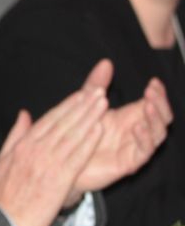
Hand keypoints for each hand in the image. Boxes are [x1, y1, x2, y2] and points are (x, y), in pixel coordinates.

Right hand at [0, 78, 106, 225]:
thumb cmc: (3, 194)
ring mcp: (48, 164)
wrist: (5, 220)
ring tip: (102, 104)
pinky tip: (98, 130)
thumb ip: (16, 135)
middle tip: (98, 91)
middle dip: (82, 106)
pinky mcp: (59, 179)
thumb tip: (24, 114)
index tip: (81, 94)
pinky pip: (76, 157)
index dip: (67, 105)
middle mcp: (35, 151)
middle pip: (63, 123)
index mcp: (23, 145)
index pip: (49, 120)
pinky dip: (88, 142)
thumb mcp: (2, 160)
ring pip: (72, 136)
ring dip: (88, 118)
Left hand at [73, 63, 170, 193]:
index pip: (153, 103)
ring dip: (155, 119)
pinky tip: (138, 127)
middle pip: (161, 117)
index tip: (153, 82)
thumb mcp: (86, 105)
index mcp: (129, 117)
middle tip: (151, 91)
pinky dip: (144, 139)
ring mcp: (134, 148)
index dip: (157, 94)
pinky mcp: (128, 163)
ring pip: (157, 134)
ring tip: (147, 106)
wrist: (63, 161)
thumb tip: (105, 62)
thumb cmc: (77, 133)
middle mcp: (136, 132)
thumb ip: (96, 85)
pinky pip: (143, 151)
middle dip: (159, 103)